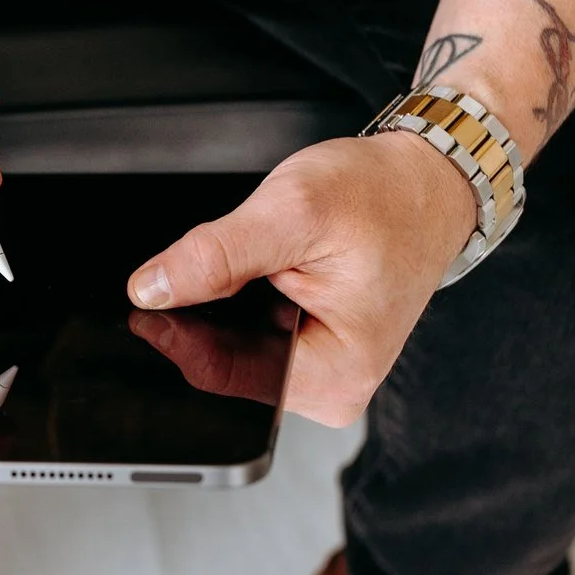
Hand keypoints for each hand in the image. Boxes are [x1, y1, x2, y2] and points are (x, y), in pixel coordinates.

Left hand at [127, 134, 476, 426]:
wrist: (426, 185)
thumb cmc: (384, 198)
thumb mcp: (293, 212)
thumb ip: (215, 256)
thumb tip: (151, 290)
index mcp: (335, 375)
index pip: (220, 373)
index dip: (174, 331)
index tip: (148, 294)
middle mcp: (333, 389)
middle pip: (224, 366)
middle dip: (206, 316)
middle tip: (232, 261)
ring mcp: (324, 376)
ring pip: (233, 351)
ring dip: (226, 309)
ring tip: (264, 262)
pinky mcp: (314, 356)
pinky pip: (252, 341)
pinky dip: (243, 306)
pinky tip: (266, 275)